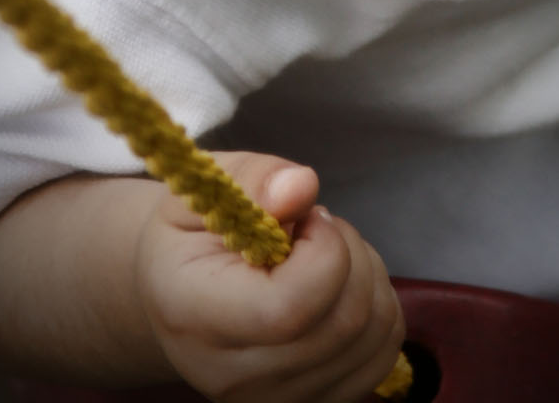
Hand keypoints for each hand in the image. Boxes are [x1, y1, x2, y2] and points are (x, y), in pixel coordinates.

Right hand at [134, 152, 405, 401]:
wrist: (176, 291)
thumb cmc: (194, 230)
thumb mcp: (208, 184)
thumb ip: (255, 179)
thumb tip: (302, 188)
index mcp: (193, 313)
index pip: (289, 309)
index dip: (324, 250)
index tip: (307, 216)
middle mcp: (231, 375)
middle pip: (343, 322)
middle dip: (350, 251)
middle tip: (316, 224)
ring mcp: (272, 400)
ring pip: (372, 336)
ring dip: (368, 274)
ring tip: (325, 252)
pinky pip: (381, 356)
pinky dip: (378, 307)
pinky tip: (340, 285)